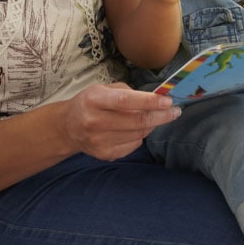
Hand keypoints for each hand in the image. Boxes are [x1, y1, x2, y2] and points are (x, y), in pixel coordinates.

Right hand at [62, 83, 181, 160]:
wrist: (68, 127)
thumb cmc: (90, 103)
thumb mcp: (103, 89)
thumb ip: (128, 92)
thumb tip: (156, 98)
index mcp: (94, 100)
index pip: (126, 101)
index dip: (149, 102)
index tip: (168, 101)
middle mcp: (95, 121)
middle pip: (136, 121)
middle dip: (161, 116)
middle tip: (175, 111)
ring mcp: (99, 141)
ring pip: (138, 134)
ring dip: (151, 125)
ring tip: (154, 117)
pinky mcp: (105, 154)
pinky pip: (133, 145)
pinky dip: (140, 136)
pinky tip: (135, 129)